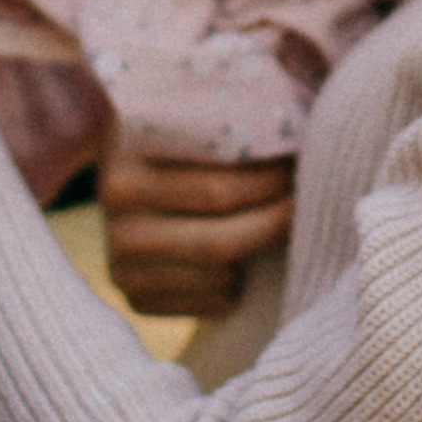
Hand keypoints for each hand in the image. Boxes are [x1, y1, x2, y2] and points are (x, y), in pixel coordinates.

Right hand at [100, 142, 294, 316]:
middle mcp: (116, 223)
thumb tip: (303, 136)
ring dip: (258, 252)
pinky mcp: (136, 298)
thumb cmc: (176, 141)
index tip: (302, 167)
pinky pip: (211, 302)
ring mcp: (121, 266)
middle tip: (305, 200)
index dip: (272, 181)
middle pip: (220, 241)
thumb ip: (227, 126)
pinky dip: (239, 284)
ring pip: (220, 275)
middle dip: (274, 220)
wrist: (129, 181)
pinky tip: (243, 257)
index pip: (218, 190)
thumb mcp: (187, 120)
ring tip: (277, 221)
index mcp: (124, 169)